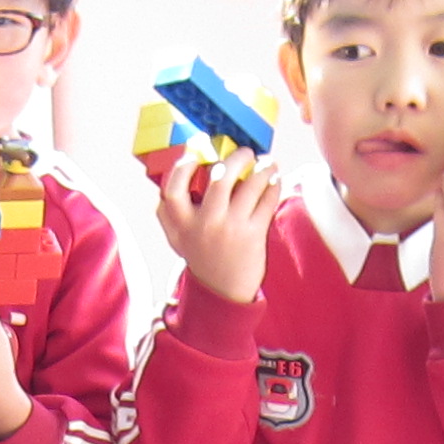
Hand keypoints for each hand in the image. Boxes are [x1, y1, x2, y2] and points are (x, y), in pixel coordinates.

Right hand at [152, 147, 273, 307]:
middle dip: (236, 158)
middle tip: (245, 153)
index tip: (196, 154)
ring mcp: (230, 229)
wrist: (222, 291)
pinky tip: (274, 179)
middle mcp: (204, 224)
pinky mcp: (253, 236)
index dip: (182, 167)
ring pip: (249, 186)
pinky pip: (266, 202)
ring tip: (267, 162)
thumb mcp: (177, 236)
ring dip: (262, 168)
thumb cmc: (201, 255)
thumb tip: (176, 170)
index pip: (173, 188)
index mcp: (181, 223)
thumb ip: (170, 210)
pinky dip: (273, 186)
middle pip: (219, 178)